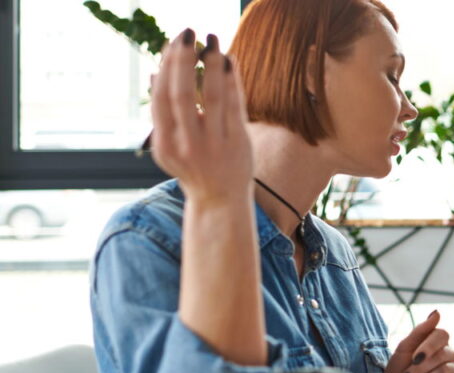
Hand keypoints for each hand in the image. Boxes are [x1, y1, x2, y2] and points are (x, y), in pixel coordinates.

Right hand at [150, 29, 252, 207]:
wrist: (220, 201)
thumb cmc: (192, 167)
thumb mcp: (168, 146)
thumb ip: (162, 114)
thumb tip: (155, 73)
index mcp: (165, 144)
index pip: (161, 98)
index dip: (165, 67)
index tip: (171, 42)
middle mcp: (189, 145)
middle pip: (183, 94)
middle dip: (184, 59)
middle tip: (187, 32)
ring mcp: (216, 145)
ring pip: (213, 97)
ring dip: (212, 64)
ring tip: (211, 39)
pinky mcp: (239, 143)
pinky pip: (236, 105)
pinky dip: (233, 80)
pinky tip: (229, 59)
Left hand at [376, 310, 453, 372]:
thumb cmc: (399, 371)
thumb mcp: (403, 348)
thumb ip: (420, 330)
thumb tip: (437, 312)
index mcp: (437, 342)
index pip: (443, 335)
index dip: (429, 346)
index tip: (414, 358)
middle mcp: (449, 354)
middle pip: (444, 355)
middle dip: (421, 369)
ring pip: (447, 371)